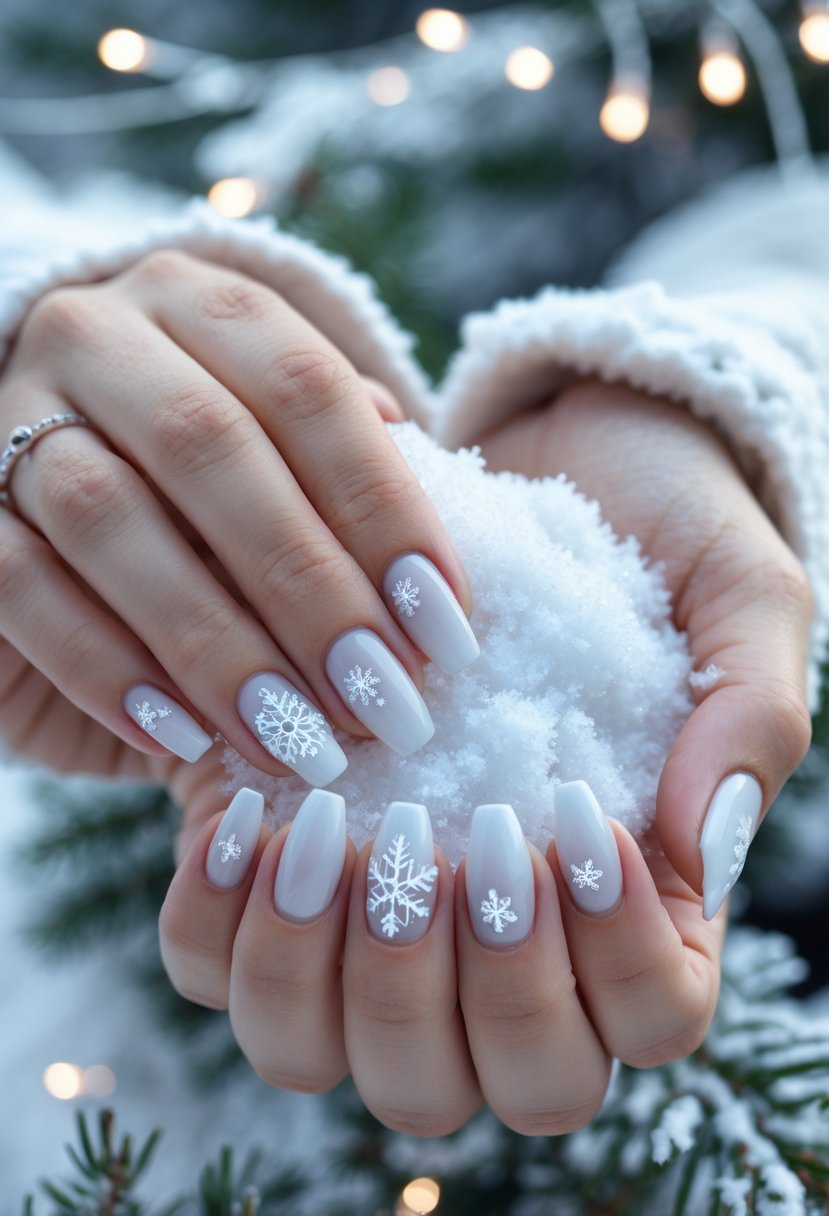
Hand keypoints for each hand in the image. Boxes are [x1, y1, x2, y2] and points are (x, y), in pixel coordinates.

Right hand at [0, 249, 476, 794]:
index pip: (309, 387)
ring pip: (106, 513)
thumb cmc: (209, 489)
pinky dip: (107, 667)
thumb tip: (429, 569)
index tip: (443, 627)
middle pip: (210, 445)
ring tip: (296, 736)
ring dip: (214, 641)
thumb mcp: (289, 464)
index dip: (385, 510)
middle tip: (380, 698)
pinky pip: (20, 584)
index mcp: (206, 305)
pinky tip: (182, 733)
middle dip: (309, 586)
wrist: (54, 486)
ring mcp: (11, 415)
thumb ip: (350, 485)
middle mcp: (102, 336)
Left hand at [158, 376, 807, 1137]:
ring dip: (334, 973)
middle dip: (481, 984)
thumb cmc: (656, 535)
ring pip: (331, 1058)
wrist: (534, 459)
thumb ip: (751, 718)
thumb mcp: (736, 596)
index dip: (614, 961)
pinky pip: (213, 972)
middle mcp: (501, 940)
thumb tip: (701, 850)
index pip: (646, 1022)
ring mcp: (376, 918)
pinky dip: (220, 922)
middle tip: (467, 840)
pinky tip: (250, 812)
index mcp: (634, 904)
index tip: (577, 820)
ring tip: (336, 832)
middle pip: (492, 1083)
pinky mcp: (274, 868)